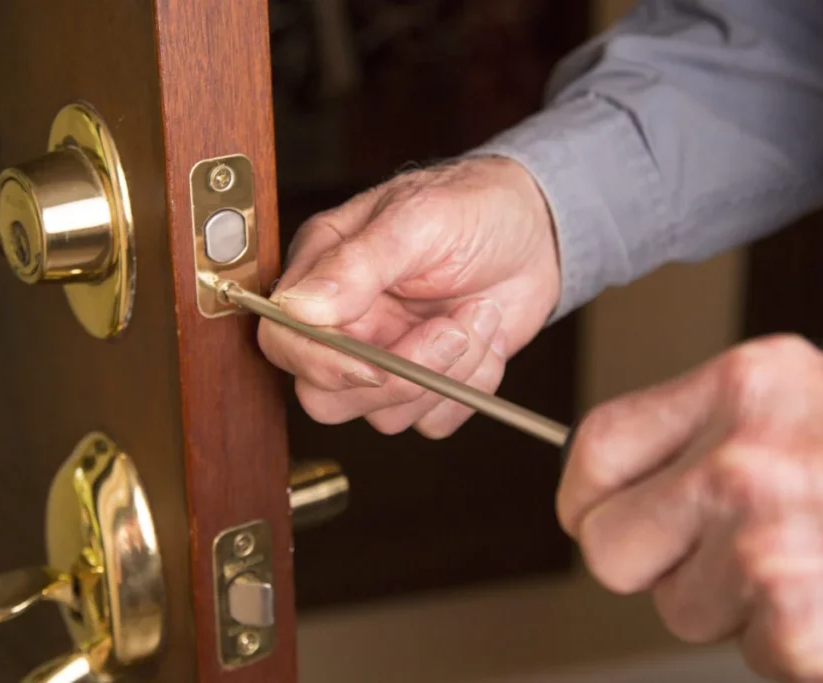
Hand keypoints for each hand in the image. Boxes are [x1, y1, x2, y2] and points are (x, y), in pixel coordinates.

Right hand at [259, 157, 558, 437]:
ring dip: (448, 373)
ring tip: (479, 314)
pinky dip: (471, 388)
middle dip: (398, 378)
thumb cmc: (474, 206)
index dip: (321, 364)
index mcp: (325, 274)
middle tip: (451, 332)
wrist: (538, 231)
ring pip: (388, 417)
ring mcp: (386, 357)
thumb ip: (358, 263)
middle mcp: (347, 323)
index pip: (283, 341)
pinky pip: (433, 422)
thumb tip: (300, 306)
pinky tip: (486, 337)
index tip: (373, 364)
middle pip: (327, 398)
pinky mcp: (428, 384)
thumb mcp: (418, 219)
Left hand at [558, 334, 822, 682]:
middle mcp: (750, 458)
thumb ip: (709, 428)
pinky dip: (792, 649)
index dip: (591, 498)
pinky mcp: (810, 629)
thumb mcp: (809, 399)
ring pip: (678, 609)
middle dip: (658, 563)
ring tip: (813, 568)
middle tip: (728, 553)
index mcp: (746, 386)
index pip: (594, 449)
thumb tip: (608, 481)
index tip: (600, 515)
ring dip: (734, 606)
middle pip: (611, 545)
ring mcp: (777, 545)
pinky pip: (750, 653)